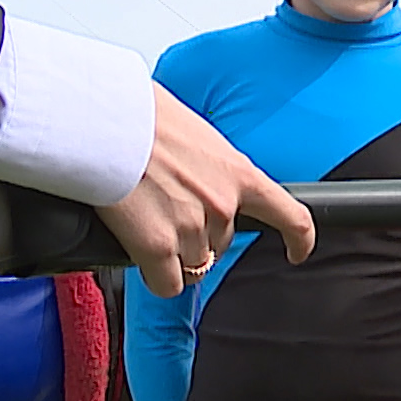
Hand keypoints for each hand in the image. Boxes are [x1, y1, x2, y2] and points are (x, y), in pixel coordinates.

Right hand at [95, 83, 314, 296]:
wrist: (101, 118)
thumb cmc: (139, 116)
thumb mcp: (196, 135)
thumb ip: (209, 167)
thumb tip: (197, 180)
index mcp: (239, 173)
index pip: (291, 216)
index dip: (299, 239)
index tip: (297, 252)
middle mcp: (223, 205)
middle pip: (222, 244)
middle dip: (199, 236)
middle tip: (165, 210)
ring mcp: (192, 228)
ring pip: (194, 266)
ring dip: (174, 256)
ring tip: (146, 223)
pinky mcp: (156, 247)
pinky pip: (168, 284)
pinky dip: (157, 277)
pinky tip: (143, 257)